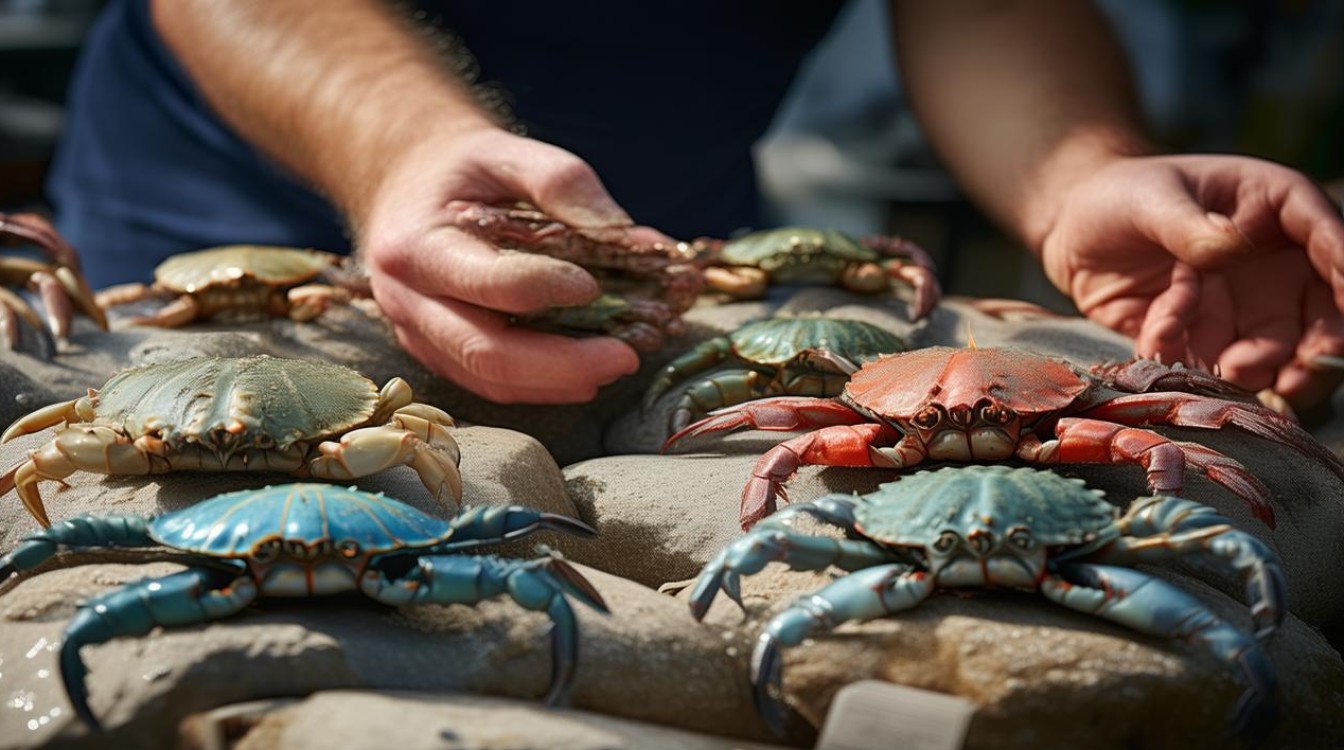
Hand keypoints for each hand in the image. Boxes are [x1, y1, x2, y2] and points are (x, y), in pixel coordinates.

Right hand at [359, 127, 666, 403]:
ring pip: (490, 379)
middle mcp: (408, 300)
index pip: (487, 282)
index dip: (545, 288)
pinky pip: (490, 383)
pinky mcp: (438, 354)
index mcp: (417, 245)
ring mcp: (419, 335)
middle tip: (625, 356)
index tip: (594, 285)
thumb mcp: (505, 151)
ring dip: (560, 382)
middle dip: (564, 363)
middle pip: (487, 352)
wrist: (406, 185)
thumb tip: (635, 238)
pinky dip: (542, 385)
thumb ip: (563, 183)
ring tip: (616, 363)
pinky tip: (585, 372)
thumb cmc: (459, 168)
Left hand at [1037, 154, 1343, 407]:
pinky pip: (1212, 364)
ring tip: (1227, 370)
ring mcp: (1243, 306)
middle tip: (1298, 377)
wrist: (1072, 232)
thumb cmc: (1120, 196)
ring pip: (1277, 351)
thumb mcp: (1150, 199)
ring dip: (1260, 368)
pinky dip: (1191, 363)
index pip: (1329, 237)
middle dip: (1321, 349)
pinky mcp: (1207, 339)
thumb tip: (1233, 245)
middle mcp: (1273, 263)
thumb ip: (1189, 226)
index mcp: (1275, 208)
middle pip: (1323, 311)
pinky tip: (1158, 341)